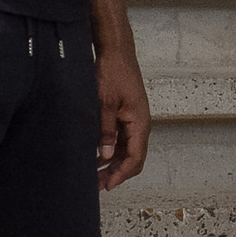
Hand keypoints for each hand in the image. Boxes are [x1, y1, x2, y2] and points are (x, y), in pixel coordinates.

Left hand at [97, 43, 150, 187]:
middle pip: (133, 157)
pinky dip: (111, 150)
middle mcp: (140, 124)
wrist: (116, 51)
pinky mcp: (126, 115)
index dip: (122, 174)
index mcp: (139, 122)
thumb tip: (106, 155)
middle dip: (117, 173)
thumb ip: (106, 130)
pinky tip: (96, 156)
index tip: (108, 185)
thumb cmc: (113, 72)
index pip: (136, 158)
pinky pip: (122, 140)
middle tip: (98, 185)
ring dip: (113, 163)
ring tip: (95, 174)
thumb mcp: (105, 102)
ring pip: (127, 150)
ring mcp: (134, 120)